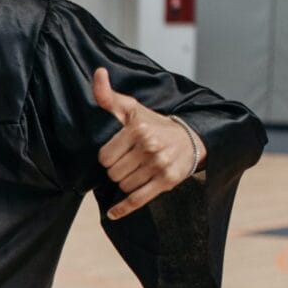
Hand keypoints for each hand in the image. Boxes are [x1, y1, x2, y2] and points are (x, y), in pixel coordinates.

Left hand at [94, 68, 201, 218]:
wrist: (190, 139)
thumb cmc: (155, 124)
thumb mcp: (132, 109)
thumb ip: (109, 96)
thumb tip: (97, 73)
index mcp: (138, 129)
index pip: (104, 157)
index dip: (108, 157)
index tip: (120, 151)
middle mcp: (149, 147)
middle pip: (112, 173)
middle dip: (117, 170)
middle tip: (131, 161)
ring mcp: (159, 166)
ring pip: (123, 186)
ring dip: (126, 182)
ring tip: (138, 170)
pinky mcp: (167, 182)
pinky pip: (137, 200)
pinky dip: (123, 209)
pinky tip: (112, 214)